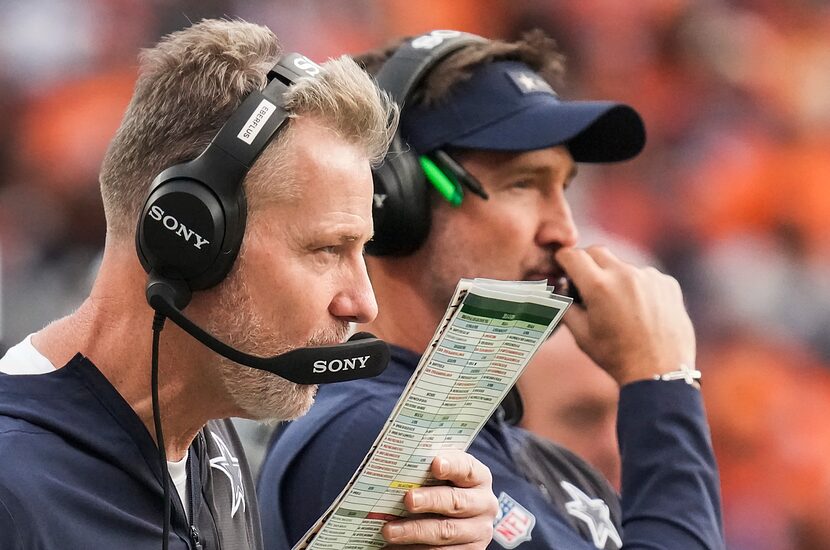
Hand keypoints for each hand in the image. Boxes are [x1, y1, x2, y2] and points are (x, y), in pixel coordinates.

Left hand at [381, 450, 497, 547]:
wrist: (453, 514)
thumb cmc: (441, 488)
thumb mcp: (441, 474)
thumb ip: (428, 468)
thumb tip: (399, 465)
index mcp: (479, 478)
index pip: (468, 469)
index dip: (452, 466)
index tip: (435, 464)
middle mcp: (484, 504)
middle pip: (456, 502)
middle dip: (430, 501)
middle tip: (408, 499)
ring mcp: (478, 531)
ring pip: (446, 532)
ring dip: (415, 531)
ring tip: (390, 531)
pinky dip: (415, 549)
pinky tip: (395, 546)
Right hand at [555, 246, 695, 385]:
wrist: (659, 373)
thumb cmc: (615, 356)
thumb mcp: (581, 334)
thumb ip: (566, 306)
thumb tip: (561, 290)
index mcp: (598, 286)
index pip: (573, 255)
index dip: (563, 259)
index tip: (562, 265)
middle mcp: (624, 274)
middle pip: (597, 252)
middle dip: (587, 263)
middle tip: (585, 283)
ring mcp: (649, 277)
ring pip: (622, 265)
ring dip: (614, 277)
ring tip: (617, 305)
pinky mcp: (668, 283)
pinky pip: (645, 276)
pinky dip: (638, 286)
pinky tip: (639, 309)